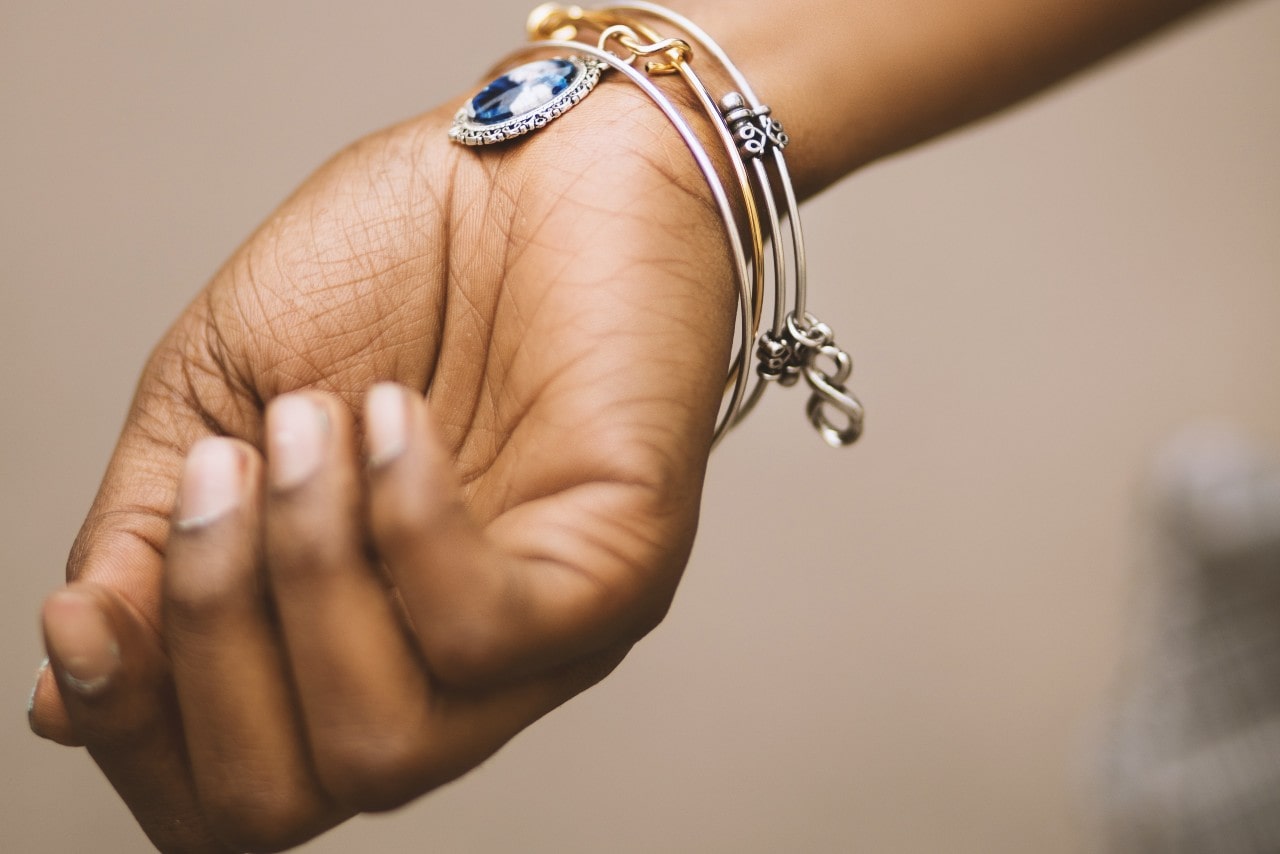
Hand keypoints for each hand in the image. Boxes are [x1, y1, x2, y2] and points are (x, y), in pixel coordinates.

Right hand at [31, 78, 733, 851]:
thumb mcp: (220, 400)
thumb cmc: (390, 267)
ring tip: (322, 423)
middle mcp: (446, 670)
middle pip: (289, 797)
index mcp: (348, 639)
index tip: (87, 617)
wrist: (530, 158)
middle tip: (235, 465)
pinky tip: (402, 420)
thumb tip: (64, 693)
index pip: (230, 791)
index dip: (134, 732)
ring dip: (306, 568)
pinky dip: (406, 524)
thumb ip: (151, 548)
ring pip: (382, 745)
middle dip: (213, 635)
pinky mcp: (620, 574)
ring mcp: (541, 637)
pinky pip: (484, 634)